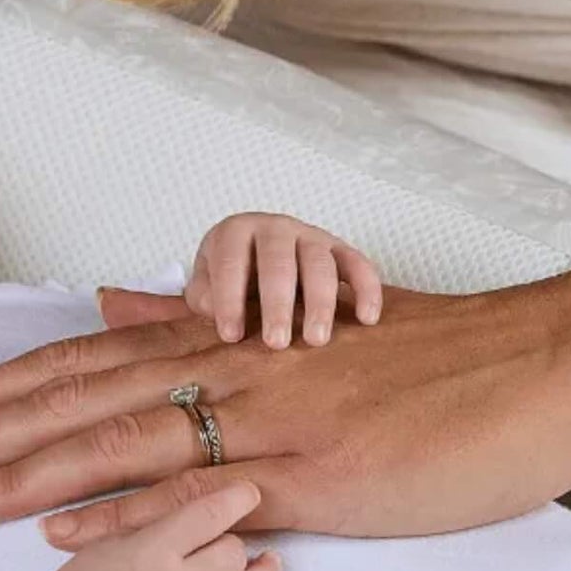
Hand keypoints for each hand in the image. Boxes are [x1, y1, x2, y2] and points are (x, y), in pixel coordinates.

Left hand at [0, 264, 570, 538]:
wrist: (544, 362)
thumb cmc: (428, 357)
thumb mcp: (304, 327)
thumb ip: (202, 322)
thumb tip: (117, 305)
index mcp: (217, 340)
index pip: (75, 365)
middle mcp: (222, 369)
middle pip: (65, 401)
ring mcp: (263, 421)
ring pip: (109, 443)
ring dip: (11, 474)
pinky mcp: (312, 474)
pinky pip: (199, 493)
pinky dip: (122, 510)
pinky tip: (57, 529)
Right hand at [26, 481, 288, 570]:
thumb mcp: (107, 539)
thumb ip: (149, 520)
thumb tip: (193, 505)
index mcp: (153, 548)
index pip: (209, 515)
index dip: (237, 499)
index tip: (251, 492)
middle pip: (233, 554)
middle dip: (235, 544)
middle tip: (228, 542)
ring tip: (268, 565)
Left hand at [189, 212, 382, 347]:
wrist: (257, 252)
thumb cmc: (230, 274)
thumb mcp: (206, 281)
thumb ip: (203, 295)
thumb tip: (214, 310)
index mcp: (235, 231)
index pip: (231, 263)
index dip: (229, 300)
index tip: (231, 336)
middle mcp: (274, 227)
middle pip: (278, 263)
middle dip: (277, 305)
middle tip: (276, 343)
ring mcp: (309, 235)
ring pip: (319, 264)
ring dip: (319, 303)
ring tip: (315, 340)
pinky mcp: (339, 248)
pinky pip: (358, 264)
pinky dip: (367, 289)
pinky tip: (367, 318)